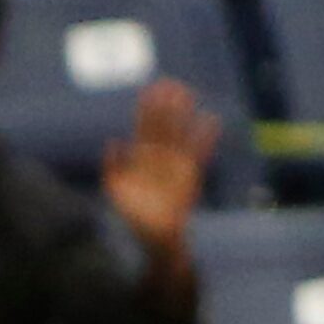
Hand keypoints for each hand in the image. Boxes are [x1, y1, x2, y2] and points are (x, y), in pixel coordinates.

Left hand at [104, 79, 217, 266]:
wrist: (153, 240)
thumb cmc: (132, 219)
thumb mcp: (115, 191)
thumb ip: (113, 168)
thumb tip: (113, 142)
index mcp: (140, 160)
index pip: (144, 128)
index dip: (147, 109)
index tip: (150, 89)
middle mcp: (158, 159)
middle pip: (163, 126)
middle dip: (166, 106)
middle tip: (171, 83)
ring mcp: (175, 165)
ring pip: (180, 134)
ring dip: (184, 116)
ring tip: (189, 94)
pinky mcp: (189, 176)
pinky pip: (199, 153)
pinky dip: (205, 138)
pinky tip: (211, 120)